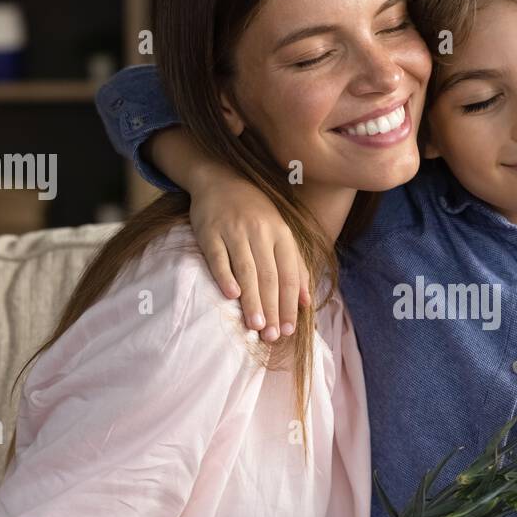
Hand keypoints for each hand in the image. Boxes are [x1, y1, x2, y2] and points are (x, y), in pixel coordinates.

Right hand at [187, 169, 308, 343]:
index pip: (289, 275)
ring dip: (252, 300)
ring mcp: (234, 230)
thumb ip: (296, 266)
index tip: (289, 330)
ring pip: (247, 270)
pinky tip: (231, 295)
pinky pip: (218, 257)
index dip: (289, 304)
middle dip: (272, 308)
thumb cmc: (255, 214)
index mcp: (281, 234)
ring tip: (256, 326)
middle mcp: (260, 232)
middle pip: (269, 276)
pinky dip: (226, 276)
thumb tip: (306, 302)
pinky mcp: (209, 231)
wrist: (221, 181)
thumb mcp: (281, 234)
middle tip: (272, 336)